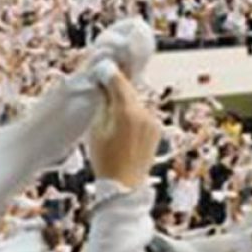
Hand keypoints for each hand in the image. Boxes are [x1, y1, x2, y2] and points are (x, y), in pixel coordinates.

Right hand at [89, 71, 159, 187]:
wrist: (124, 185)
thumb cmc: (105, 161)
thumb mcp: (95, 131)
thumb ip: (101, 106)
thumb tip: (102, 88)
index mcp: (126, 113)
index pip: (119, 82)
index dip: (110, 73)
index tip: (103, 66)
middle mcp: (144, 114)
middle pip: (129, 91)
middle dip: (116, 88)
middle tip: (103, 84)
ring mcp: (153, 122)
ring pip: (135, 103)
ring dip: (124, 102)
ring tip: (110, 111)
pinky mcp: (156, 129)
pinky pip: (142, 114)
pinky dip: (132, 114)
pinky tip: (121, 125)